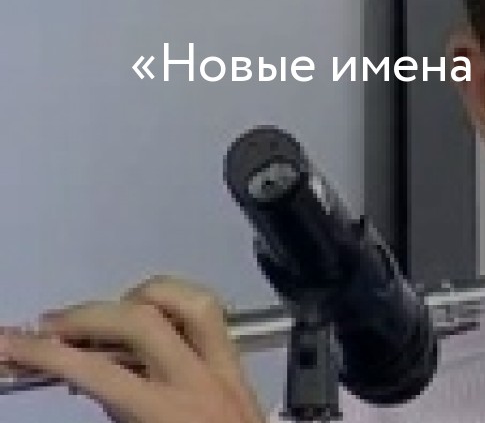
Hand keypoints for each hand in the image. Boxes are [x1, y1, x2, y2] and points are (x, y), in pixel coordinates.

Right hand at [0, 276, 264, 422]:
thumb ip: (113, 410)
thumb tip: (85, 379)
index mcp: (170, 415)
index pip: (97, 371)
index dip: (46, 353)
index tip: (12, 343)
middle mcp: (202, 383)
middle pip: (143, 321)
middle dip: (89, 316)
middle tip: (53, 328)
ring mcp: (227, 369)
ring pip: (192, 302)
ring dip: (143, 297)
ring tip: (109, 315)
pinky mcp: (240, 367)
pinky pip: (213, 317)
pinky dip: (178, 305)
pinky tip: (153, 317)